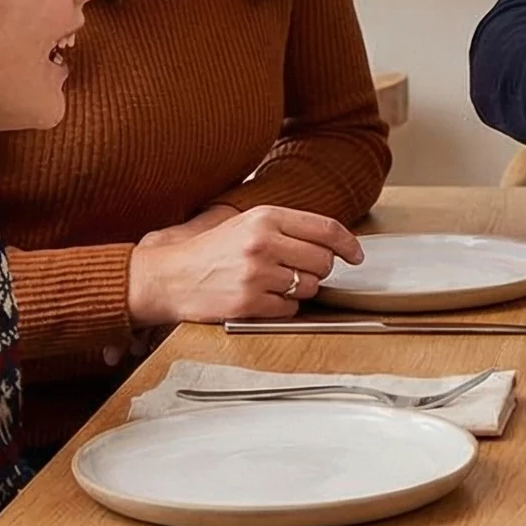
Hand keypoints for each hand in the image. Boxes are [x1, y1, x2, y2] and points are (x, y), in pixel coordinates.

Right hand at [126, 205, 364, 325]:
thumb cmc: (211, 250)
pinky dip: (283, 308)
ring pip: (308, 287)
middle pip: (323, 261)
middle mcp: (263, 242)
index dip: (349, 244)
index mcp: (266, 217)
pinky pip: (290, 309)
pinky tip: (263, 299)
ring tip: (273, 284)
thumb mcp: (247, 224)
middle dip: (318, 270)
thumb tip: (332, 242)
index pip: (326, 229)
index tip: (357, 256)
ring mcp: (256, 274)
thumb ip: (287, 228)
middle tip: (298, 271)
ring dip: (299, 290)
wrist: (169, 277)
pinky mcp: (248, 302)